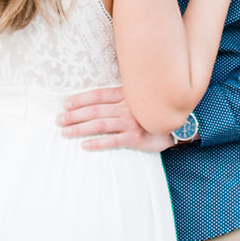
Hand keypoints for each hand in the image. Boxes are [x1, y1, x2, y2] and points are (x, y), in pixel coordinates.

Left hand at [58, 86, 172, 153]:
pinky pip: (113, 141)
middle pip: (95, 110)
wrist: (180, 124)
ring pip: (100, 125)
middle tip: (59, 120)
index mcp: (126, 95)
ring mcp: (131, 123)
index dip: (81, 99)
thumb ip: (124, 96)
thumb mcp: (140, 98)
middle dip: (74, 115)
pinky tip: (85, 145)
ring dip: (80, 128)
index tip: (66, 103)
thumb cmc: (155, 111)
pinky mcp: (135, 138)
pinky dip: (98, 143)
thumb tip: (102, 97)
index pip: (98, 95)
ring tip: (65, 132)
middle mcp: (126, 108)